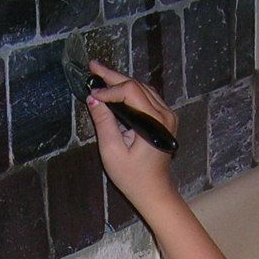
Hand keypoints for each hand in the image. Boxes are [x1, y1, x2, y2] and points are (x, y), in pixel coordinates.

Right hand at [85, 62, 179, 211]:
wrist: (154, 191)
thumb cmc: (133, 177)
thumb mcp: (112, 151)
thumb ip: (104, 122)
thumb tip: (94, 99)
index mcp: (155, 122)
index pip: (130, 91)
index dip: (108, 89)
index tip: (91, 94)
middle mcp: (165, 114)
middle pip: (137, 85)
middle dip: (113, 76)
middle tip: (92, 66)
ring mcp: (168, 116)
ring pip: (143, 89)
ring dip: (122, 82)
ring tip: (101, 75)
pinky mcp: (165, 120)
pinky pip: (147, 97)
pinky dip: (130, 91)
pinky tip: (116, 89)